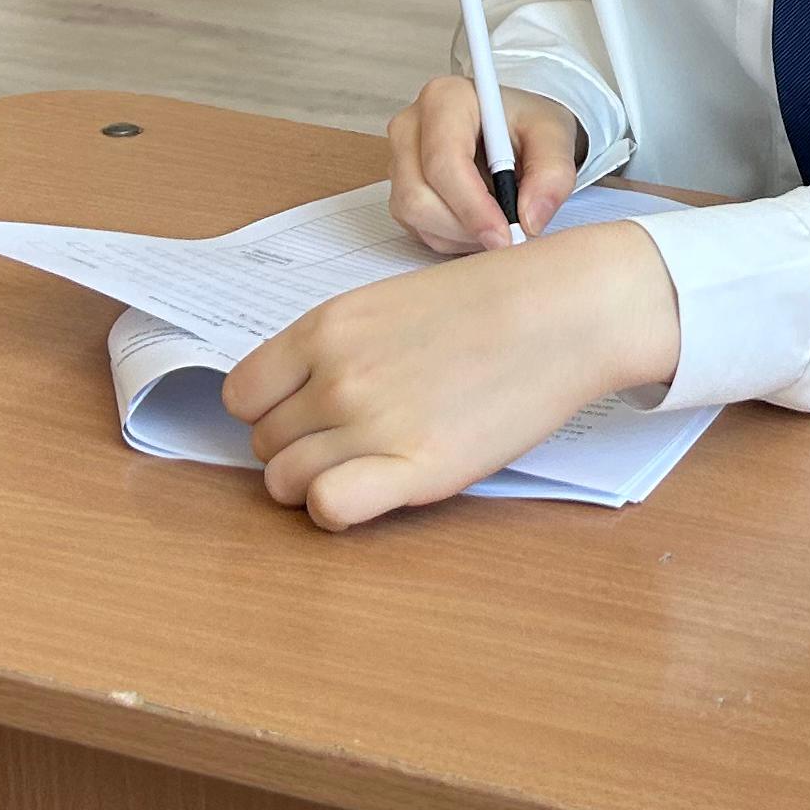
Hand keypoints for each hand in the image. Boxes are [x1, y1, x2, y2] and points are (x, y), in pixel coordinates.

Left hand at [224, 220, 681, 530]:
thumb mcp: (390, 301)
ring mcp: (371, 424)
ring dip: (318, 482)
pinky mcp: (414, 469)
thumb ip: (336, 346)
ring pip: (288, 483)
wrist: (567, 311)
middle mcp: (336, 376)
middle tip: (355, 438)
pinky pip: (329, 508)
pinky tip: (376, 490)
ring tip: (371, 464)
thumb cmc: (493, 301)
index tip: (306, 414)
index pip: (242, 396)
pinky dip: (338, 508)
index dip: (271, 411)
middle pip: (266, 444)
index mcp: (325, 328)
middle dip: (300, 447)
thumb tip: (299, 396)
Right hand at [385, 76, 583, 251]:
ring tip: (498, 219)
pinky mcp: (399, 189)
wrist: (514, 130)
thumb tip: (530, 219)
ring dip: (461, 234)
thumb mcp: (554, 137)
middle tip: (508, 235)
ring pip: (415, 216)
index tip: (505, 234)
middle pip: (418, 195)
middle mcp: (411, 126)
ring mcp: (399, 159)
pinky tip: (479, 220)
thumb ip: (553, 174)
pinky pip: (418, 228)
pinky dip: (453, 237)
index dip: (472, 206)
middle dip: (467, 226)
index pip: (444, 161)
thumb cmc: (528, 125)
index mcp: (445, 99)